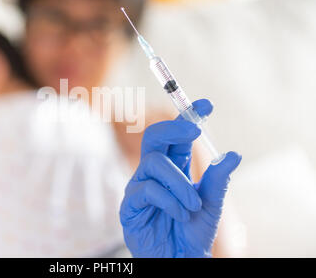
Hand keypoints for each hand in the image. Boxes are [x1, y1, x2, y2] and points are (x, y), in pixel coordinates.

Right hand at [119, 99, 241, 257]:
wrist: (179, 260)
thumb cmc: (192, 232)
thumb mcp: (211, 205)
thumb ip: (218, 181)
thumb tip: (233, 155)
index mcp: (174, 167)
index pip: (178, 136)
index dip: (188, 117)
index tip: (206, 105)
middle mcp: (155, 172)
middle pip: (155, 137)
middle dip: (174, 127)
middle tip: (194, 129)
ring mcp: (141, 186)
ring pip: (154, 162)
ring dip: (179, 182)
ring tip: (194, 205)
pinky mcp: (130, 204)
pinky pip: (147, 189)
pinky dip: (169, 200)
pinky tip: (180, 214)